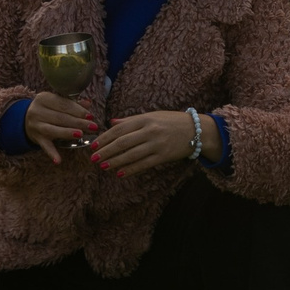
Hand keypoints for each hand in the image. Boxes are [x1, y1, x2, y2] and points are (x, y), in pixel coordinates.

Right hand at [24, 89, 98, 164]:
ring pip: (53, 130)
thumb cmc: (47, 109)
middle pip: (61, 117)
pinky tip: (58, 161)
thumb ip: (72, 103)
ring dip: (67, 133)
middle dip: (78, 122)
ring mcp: (36, 126)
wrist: (24, 119)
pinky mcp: (36, 138)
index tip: (91, 116)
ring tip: (80, 134)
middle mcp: (37, 111)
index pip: (64, 104)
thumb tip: (88, 103)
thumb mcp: (56, 102)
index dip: (78, 110)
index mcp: (44, 98)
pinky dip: (52, 154)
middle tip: (93, 126)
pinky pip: (45, 146)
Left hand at [87, 108, 222, 175]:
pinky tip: (120, 173)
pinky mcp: (163, 156)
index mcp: (145, 119)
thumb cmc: (172, 121)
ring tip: (103, 166)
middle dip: (106, 151)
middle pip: (123, 142)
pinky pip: (144, 164)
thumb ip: (131, 120)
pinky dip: (131, 169)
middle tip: (94, 159)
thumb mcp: (152, 116)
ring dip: (115, 161)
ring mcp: (157, 144)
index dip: (105, 138)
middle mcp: (150, 130)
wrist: (196, 130)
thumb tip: (111, 122)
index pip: (120, 129)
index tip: (93, 146)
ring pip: (131, 154)